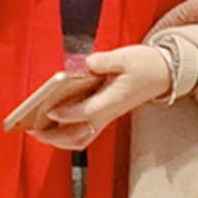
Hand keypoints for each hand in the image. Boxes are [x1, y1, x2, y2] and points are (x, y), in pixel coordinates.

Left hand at [28, 44, 169, 148]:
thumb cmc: (145, 65)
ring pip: (80, 138)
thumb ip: (105, 61)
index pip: (86, 112)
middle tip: (33, 130)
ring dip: (58, 140)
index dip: (66, 113)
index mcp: (113, 100)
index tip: (47, 110)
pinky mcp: (105, 116)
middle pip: (79, 135)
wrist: (163, 73)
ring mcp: (107, 117)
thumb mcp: (126, 57)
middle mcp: (108, 113)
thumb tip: (88, 63)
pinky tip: (53, 128)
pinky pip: (84, 133)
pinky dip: (66, 135)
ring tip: (38, 133)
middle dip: (55, 137)